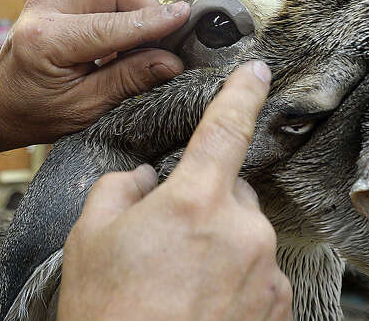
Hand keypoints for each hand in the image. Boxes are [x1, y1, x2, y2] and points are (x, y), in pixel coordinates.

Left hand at [0, 0, 189, 149]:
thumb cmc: (31, 113)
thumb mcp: (82, 109)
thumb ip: (127, 81)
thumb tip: (171, 62)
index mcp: (47, 40)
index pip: (112, 23)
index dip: (153, 21)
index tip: (185, 17)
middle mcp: (46, 8)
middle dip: (146, 8)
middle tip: (161, 42)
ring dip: (135, 9)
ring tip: (140, 46)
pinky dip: (122, 11)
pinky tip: (122, 42)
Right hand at [58, 61, 291, 320]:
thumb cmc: (108, 313)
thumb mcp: (89, 238)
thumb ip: (119, 188)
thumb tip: (143, 177)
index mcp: (195, 202)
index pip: (225, 130)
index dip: (240, 94)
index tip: (256, 72)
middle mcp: (243, 230)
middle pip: (230, 188)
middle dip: (204, 199)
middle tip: (165, 238)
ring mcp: (266, 271)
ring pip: (245, 231)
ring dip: (220, 242)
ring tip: (178, 281)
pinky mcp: (279, 305)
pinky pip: (259, 270)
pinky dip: (235, 276)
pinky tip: (200, 302)